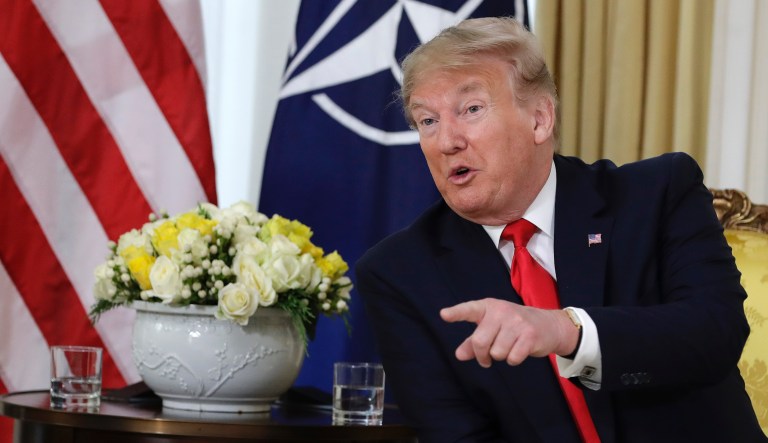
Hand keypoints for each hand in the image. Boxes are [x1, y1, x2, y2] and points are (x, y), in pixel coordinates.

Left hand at [440, 298, 577, 367]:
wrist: (549, 325)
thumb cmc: (514, 326)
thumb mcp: (493, 328)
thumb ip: (473, 341)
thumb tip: (459, 355)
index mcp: (489, 307)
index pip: (469, 309)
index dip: (456, 313)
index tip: (443, 315)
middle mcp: (501, 311)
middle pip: (480, 342)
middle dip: (482, 356)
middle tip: (487, 358)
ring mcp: (517, 322)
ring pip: (496, 353)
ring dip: (501, 356)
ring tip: (509, 347)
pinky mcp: (530, 335)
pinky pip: (512, 358)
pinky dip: (514, 360)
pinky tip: (520, 350)